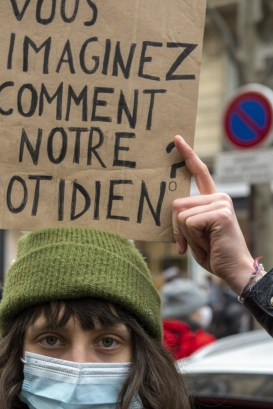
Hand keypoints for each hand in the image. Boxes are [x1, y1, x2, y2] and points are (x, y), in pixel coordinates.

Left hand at [172, 135, 253, 294]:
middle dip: (178, 230)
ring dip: (186, 236)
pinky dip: (193, 239)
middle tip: (194, 244)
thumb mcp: (195, 234)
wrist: (234, 270)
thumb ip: (186, 219)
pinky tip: (208, 244)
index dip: (187, 155)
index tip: (176, 139)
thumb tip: (173, 209)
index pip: (199, 172)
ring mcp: (221, 203)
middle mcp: (219, 196)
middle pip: (177, 205)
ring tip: (204, 244)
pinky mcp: (220, 213)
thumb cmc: (214, 253)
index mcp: (213, 199)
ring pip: (181, 215)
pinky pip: (188, 223)